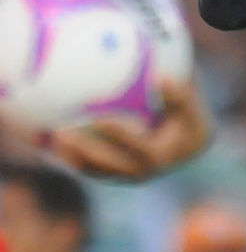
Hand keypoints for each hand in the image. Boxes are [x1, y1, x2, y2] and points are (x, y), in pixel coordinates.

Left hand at [48, 75, 209, 179]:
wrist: (184, 139)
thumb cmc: (185, 111)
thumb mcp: (190, 101)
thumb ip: (180, 93)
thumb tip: (162, 78)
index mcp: (168, 154)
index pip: (144, 150)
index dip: (122, 138)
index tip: (100, 119)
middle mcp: (149, 170)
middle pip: (116, 165)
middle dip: (89, 150)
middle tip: (63, 132)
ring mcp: (130, 174)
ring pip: (100, 170)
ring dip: (75, 155)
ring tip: (52, 137)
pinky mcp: (115, 173)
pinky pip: (91, 167)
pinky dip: (72, 155)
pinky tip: (49, 139)